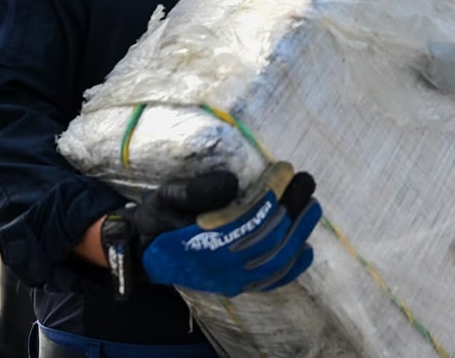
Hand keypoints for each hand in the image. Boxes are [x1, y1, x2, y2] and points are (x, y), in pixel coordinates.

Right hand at [101, 162, 320, 297]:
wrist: (142, 251)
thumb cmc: (157, 218)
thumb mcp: (167, 197)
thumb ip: (195, 191)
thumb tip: (231, 182)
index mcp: (204, 240)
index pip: (250, 216)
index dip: (272, 191)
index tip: (285, 168)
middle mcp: (221, 264)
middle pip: (269, 237)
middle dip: (292, 206)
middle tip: (306, 179)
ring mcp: (230, 279)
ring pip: (275, 260)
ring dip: (299, 232)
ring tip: (312, 204)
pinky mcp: (234, 286)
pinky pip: (268, 282)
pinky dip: (291, 268)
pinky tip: (307, 251)